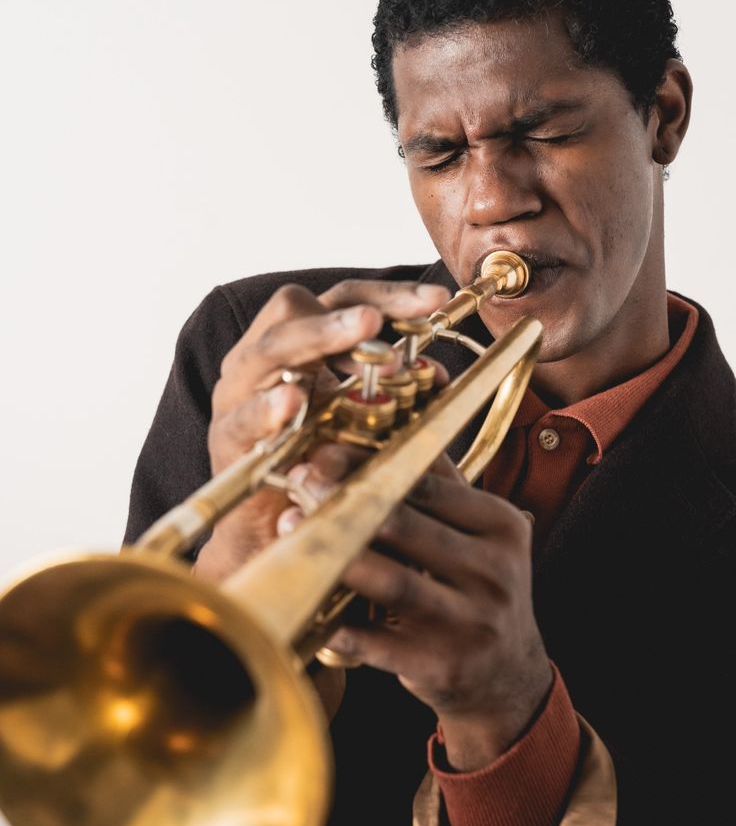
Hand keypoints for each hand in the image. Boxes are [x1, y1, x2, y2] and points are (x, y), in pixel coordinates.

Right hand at [194, 278, 447, 583]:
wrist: (275, 531)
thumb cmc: (322, 463)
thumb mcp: (364, 421)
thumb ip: (393, 394)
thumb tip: (436, 374)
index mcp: (300, 343)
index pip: (340, 298)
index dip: (387, 294)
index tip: (437, 299)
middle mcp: (265, 357)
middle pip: (295, 310)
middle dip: (343, 315)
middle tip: (378, 322)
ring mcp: (239, 394)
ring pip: (267, 351)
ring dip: (315, 341)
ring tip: (353, 338)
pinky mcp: (228, 438)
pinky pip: (244, 416)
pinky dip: (268, 408)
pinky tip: (292, 401)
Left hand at [282, 446, 551, 769]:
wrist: (506, 676)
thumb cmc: (476, 591)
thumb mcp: (478, 535)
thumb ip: (438, 486)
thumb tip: (381, 428)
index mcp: (500, 526)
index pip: (427, 484)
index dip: (369, 465)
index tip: (323, 455)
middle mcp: (493, 572)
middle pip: (405, 526)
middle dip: (343, 502)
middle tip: (298, 485)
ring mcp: (471, 622)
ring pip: (390, 579)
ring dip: (333, 555)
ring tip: (291, 533)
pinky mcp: (443, 666)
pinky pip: (376, 641)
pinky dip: (335, 622)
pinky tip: (304, 602)